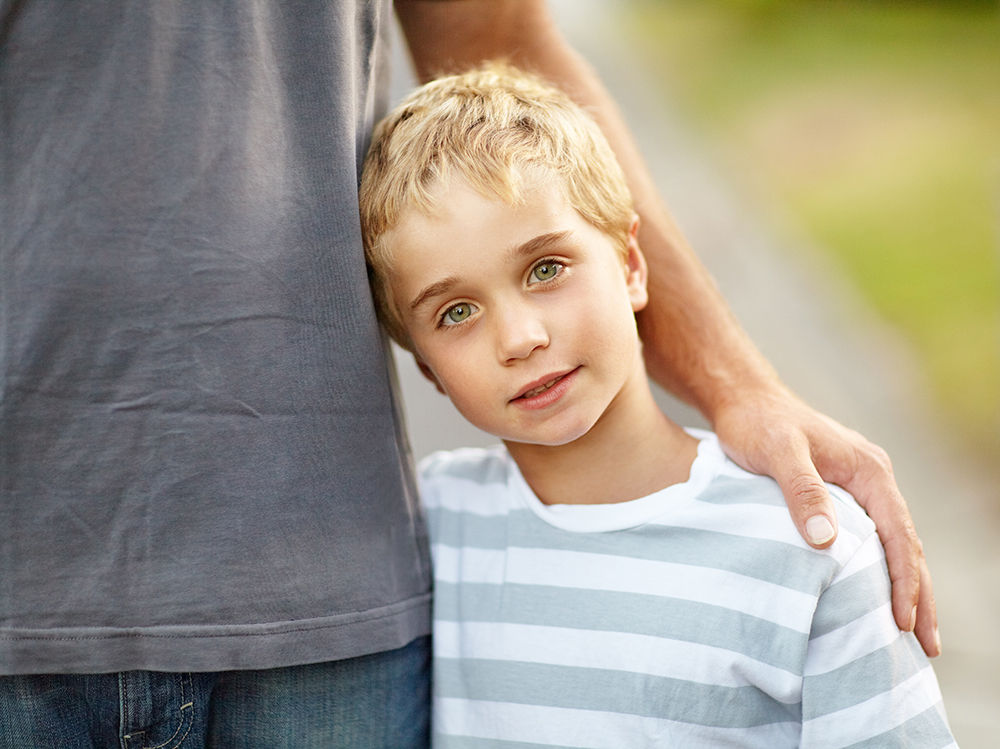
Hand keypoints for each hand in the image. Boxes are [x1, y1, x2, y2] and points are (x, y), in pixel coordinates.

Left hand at [712, 386, 939, 657]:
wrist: (743, 400)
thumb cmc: (757, 424)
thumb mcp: (778, 452)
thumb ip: (801, 491)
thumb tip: (826, 540)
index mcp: (869, 470)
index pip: (898, 535)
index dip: (903, 581)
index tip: (901, 622)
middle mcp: (872, 479)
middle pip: (906, 545)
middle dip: (919, 595)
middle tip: (926, 647)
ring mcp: (858, 487)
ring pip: (891, 544)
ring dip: (903, 586)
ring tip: (910, 634)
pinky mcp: (839, 494)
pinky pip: (869, 538)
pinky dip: (878, 570)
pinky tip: (872, 597)